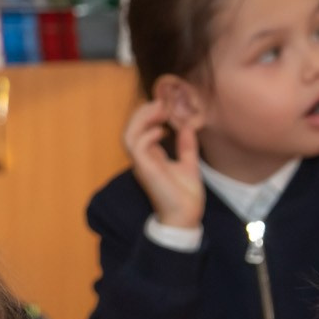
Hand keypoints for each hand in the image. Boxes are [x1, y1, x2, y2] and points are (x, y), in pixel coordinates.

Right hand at [122, 96, 203, 230]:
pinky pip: (137, 146)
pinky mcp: (144, 169)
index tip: (167, 104)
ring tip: (160, 110)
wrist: (186, 216)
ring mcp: (141, 164)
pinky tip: (163, 131)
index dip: (150, 114)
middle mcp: (142, 159)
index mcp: (150, 157)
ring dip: (143, 118)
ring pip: (129, 135)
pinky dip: (148, 134)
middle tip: (162, 102)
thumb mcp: (189, 164)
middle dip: (143, 112)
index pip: (141, 130)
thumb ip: (186, 146)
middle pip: (130, 129)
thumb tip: (187, 126)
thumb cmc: (186, 196)